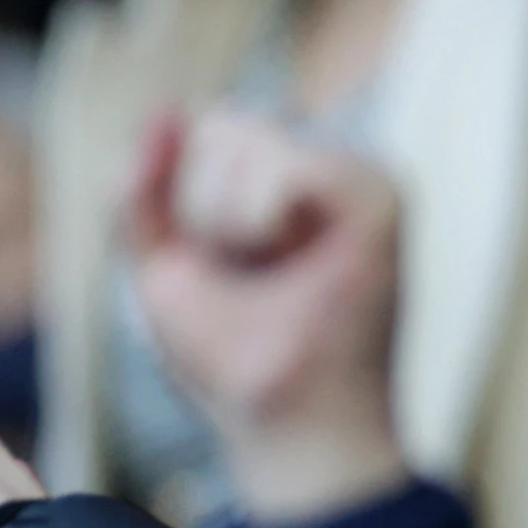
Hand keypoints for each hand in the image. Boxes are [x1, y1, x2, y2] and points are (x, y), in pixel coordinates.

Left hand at [121, 111, 406, 526]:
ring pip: (246, 141)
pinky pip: (287, 166)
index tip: (229, 269)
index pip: (210, 132)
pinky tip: (297, 259)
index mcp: (287, 186)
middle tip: (253, 274)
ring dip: (229, 223)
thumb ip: (142, 190)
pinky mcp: (384, 198)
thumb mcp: (160, 263)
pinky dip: (266, 220)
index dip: (190, 204)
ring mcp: (363, 180)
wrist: (279, 414)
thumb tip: (164, 112)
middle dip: (205, 211)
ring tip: (278, 274)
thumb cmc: (230, 360)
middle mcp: (332, 173)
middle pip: (224, 127)